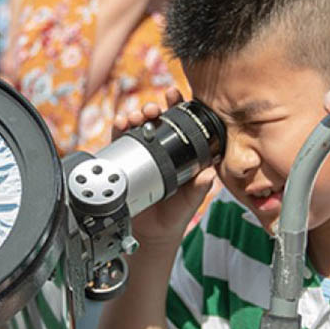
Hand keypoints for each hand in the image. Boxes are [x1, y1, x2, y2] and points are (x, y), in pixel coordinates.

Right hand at [113, 88, 215, 244]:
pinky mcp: (125, 162)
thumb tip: (210, 174)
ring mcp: (141, 154)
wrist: (152, 234)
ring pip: (137, 127)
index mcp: (180, 152)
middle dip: (152, 109)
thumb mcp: (190, 201)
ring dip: (135, 116)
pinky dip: (119, 130)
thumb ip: (199, 189)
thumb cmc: (175, 214)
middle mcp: (160, 149)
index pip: (180, 122)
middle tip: (151, 109)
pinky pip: (120, 141)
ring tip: (135, 117)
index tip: (173, 94)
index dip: (177, 105)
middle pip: (155, 120)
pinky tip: (120, 125)